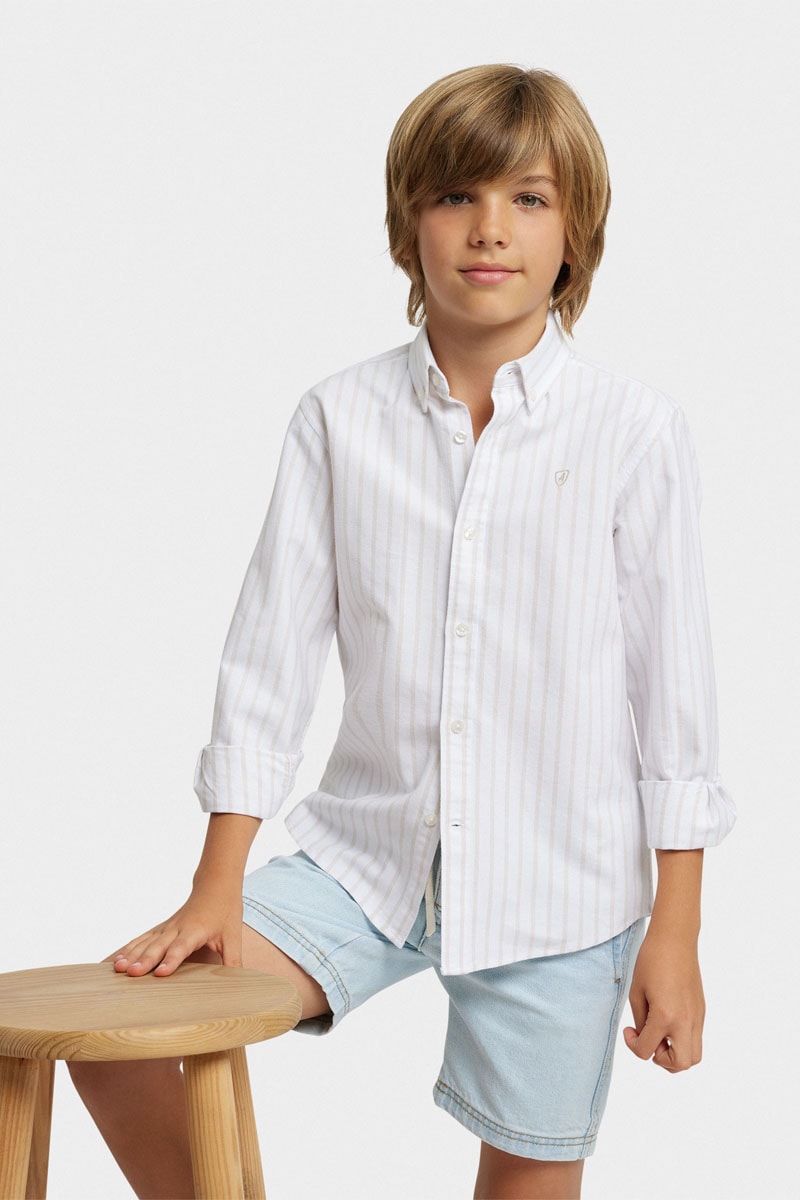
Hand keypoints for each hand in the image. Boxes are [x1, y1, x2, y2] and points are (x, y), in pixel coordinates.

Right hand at [110, 882, 243, 977]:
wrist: (215, 885)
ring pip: (146, 941)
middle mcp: (177, 928)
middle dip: (144, 960)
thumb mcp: (234, 936)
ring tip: (118, 969)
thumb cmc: (225, 910)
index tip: (161, 973)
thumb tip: (240, 984)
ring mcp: (166, 927)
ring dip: (131, 955)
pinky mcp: (161, 928)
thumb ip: (234, 960)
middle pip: (158, 946)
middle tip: (131, 974)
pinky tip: (117, 960)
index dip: (171, 960)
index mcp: (195, 930)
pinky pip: (142, 938)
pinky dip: (128, 948)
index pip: (181, 947)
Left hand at [622, 929, 705, 1072]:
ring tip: (660, 1035)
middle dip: (662, 1060)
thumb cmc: (651, 960)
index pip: (647, 1051)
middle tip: (650, 1040)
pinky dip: (682, 1041)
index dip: (633, 1045)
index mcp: (665, 1016)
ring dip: (675, 1054)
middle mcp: (686, 1021)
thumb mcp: (637, 992)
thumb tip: (647, 1038)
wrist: (675, 939)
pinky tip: (669, 1023)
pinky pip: (696, 1039)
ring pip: (693, 1056)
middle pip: (680, 1064)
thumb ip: (641, 1021)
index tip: (629, 1030)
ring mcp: (697, 1018)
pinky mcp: (702, 1011)